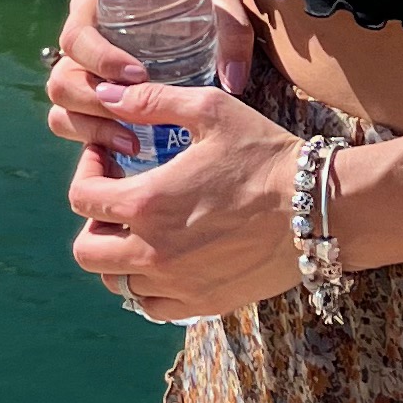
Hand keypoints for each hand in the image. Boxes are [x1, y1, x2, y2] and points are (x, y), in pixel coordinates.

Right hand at [43, 0, 252, 164]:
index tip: (139, 75)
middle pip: (63, 76)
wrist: (197, 14)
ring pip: (61, 104)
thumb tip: (232, 79)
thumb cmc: (200, 2)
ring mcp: (80, 71)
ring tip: (133, 142)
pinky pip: (70, 123)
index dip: (100, 59)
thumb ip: (232, 32)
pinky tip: (128, 147)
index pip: (78, 36)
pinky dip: (91, 139)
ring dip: (91, 128)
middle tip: (136, 118)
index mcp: (95, 6)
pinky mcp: (88, 99)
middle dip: (95, 102)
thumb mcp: (219, 2)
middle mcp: (81, 39)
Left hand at [45, 0, 297, 321]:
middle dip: (95, 222)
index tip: (106, 158)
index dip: (87, 171)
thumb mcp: (211, 110)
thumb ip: (152, 101)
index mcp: (147, 203)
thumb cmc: (266, 155)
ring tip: (143, 228)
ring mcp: (177, 285)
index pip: (82, 198)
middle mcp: (153, 253)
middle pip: (87, 252)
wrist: (320, 210)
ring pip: (117, 282)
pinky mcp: (203, 304)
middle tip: (118, 200)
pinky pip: (152, 306)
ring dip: (120, 255)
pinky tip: (167, 258)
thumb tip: (106, 96)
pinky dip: (148, 285)